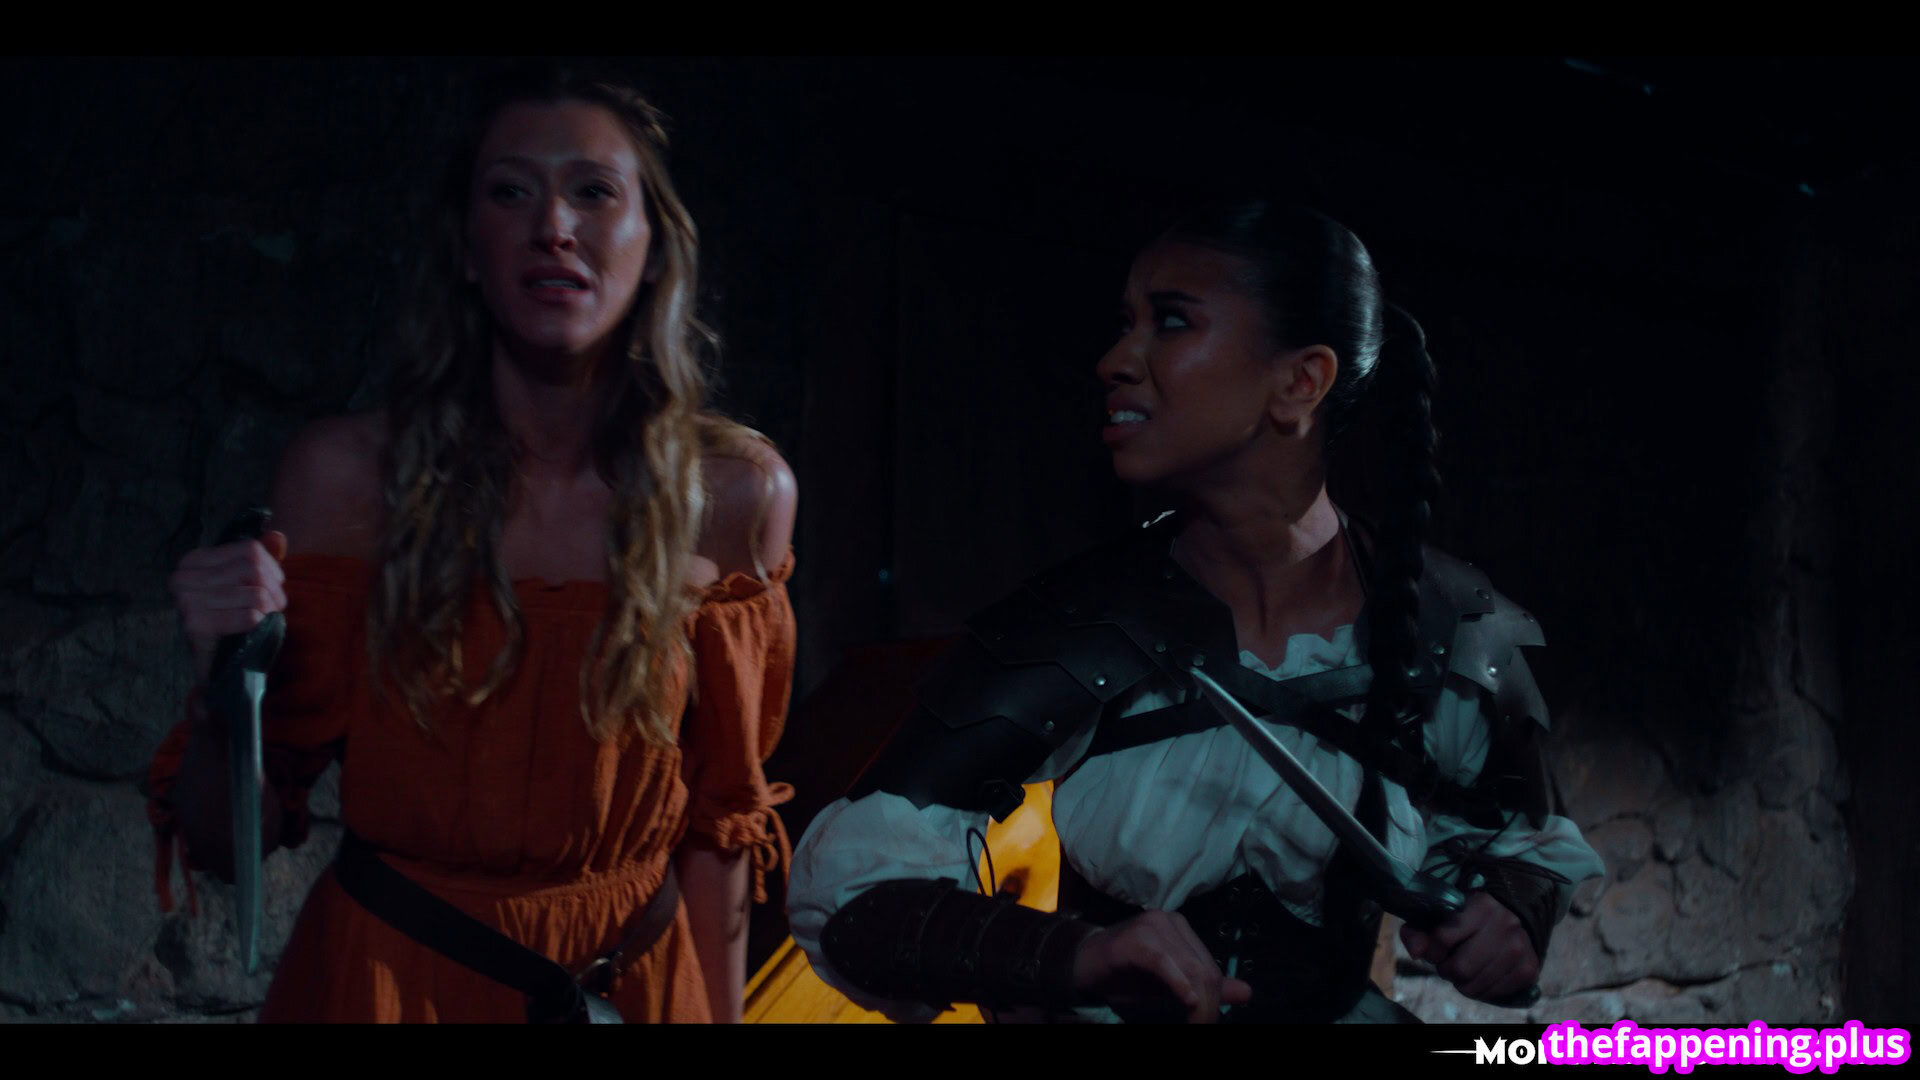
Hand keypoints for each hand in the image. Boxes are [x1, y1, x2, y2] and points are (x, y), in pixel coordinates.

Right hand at [170, 530, 288, 685]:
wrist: (216, 663)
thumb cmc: (233, 616)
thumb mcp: (248, 583)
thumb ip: (262, 558)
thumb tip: (278, 536)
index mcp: (194, 560)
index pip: (250, 549)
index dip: (273, 569)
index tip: (275, 586)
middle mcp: (183, 577)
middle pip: (253, 569)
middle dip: (274, 591)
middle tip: (275, 607)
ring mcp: (186, 601)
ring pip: (254, 592)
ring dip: (270, 609)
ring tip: (265, 618)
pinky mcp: (195, 625)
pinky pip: (248, 616)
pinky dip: (259, 623)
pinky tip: (253, 630)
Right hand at [1070, 910, 1252, 1023]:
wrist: (1080, 965)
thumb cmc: (1124, 976)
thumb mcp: (1169, 987)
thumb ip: (1205, 987)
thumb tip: (1247, 993)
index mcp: (1182, 929)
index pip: (1211, 968)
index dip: (1216, 1001)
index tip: (1206, 1025)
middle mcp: (1170, 921)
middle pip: (1205, 969)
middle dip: (1209, 1006)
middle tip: (1200, 1028)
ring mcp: (1151, 926)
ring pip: (1190, 967)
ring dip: (1197, 1003)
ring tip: (1194, 1024)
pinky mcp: (1133, 938)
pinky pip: (1163, 961)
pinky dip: (1177, 982)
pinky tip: (1187, 1000)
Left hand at [1400, 891, 1538, 1002]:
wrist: (1512, 919)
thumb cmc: (1467, 919)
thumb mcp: (1440, 916)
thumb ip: (1418, 931)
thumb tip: (1416, 952)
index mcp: (1480, 905)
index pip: (1442, 939)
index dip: (1431, 952)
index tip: (1435, 951)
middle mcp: (1505, 924)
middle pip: (1459, 968)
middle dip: (1447, 970)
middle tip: (1451, 963)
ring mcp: (1519, 948)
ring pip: (1475, 985)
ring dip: (1463, 983)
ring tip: (1467, 968)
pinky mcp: (1528, 969)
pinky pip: (1493, 994)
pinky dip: (1482, 990)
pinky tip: (1483, 975)